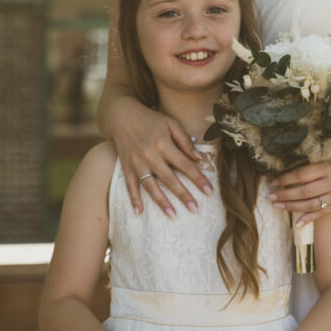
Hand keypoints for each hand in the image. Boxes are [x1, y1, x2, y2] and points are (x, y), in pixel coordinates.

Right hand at [110, 98, 212, 215]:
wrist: (121, 116)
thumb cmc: (151, 119)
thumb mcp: (170, 123)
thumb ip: (184, 141)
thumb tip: (199, 158)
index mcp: (163, 144)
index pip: (184, 165)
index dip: (197, 179)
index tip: (209, 192)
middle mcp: (150, 155)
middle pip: (169, 179)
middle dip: (183, 195)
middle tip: (195, 209)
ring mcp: (137, 162)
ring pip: (150, 186)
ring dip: (161, 202)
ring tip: (172, 215)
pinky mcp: (126, 166)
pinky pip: (130, 185)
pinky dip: (134, 199)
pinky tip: (139, 212)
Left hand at [267, 140, 330, 226]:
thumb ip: (315, 161)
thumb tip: (290, 167)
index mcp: (329, 166)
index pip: (301, 175)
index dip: (285, 179)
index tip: (272, 181)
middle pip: (303, 191)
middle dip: (284, 194)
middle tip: (269, 196)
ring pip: (311, 204)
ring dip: (292, 206)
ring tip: (277, 206)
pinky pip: (323, 212)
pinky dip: (310, 218)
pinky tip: (297, 222)